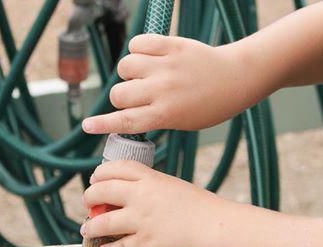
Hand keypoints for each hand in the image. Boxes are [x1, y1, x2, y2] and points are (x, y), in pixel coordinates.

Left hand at [80, 160, 226, 246]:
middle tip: (89, 204)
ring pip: (102, 222)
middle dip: (89, 197)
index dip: (100, 173)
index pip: (117, 168)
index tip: (95, 180)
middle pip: (101, 190)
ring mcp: (142, 221)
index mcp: (152, 179)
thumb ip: (155, 191)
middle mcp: (142, 196)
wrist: (218, 229)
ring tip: (88, 229)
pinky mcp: (145, 244)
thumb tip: (138, 201)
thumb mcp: (176, 188)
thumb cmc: (204, 210)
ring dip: (91, 226)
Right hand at [82, 34, 259, 133]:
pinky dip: (138, 50)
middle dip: (121, 97)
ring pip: (125, 66)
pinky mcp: (170, 45)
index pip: (125, 121)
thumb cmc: (210, 105)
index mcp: (166, 114)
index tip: (87, 126)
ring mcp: (166, 66)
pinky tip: (149, 58)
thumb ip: (155, 118)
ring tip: (146, 75)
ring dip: (129, 72)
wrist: (235, 78)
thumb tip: (125, 113)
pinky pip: (138, 44)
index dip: (103, 125)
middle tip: (137, 96)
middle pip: (119, 94)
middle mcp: (163, 90)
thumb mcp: (183, 121)